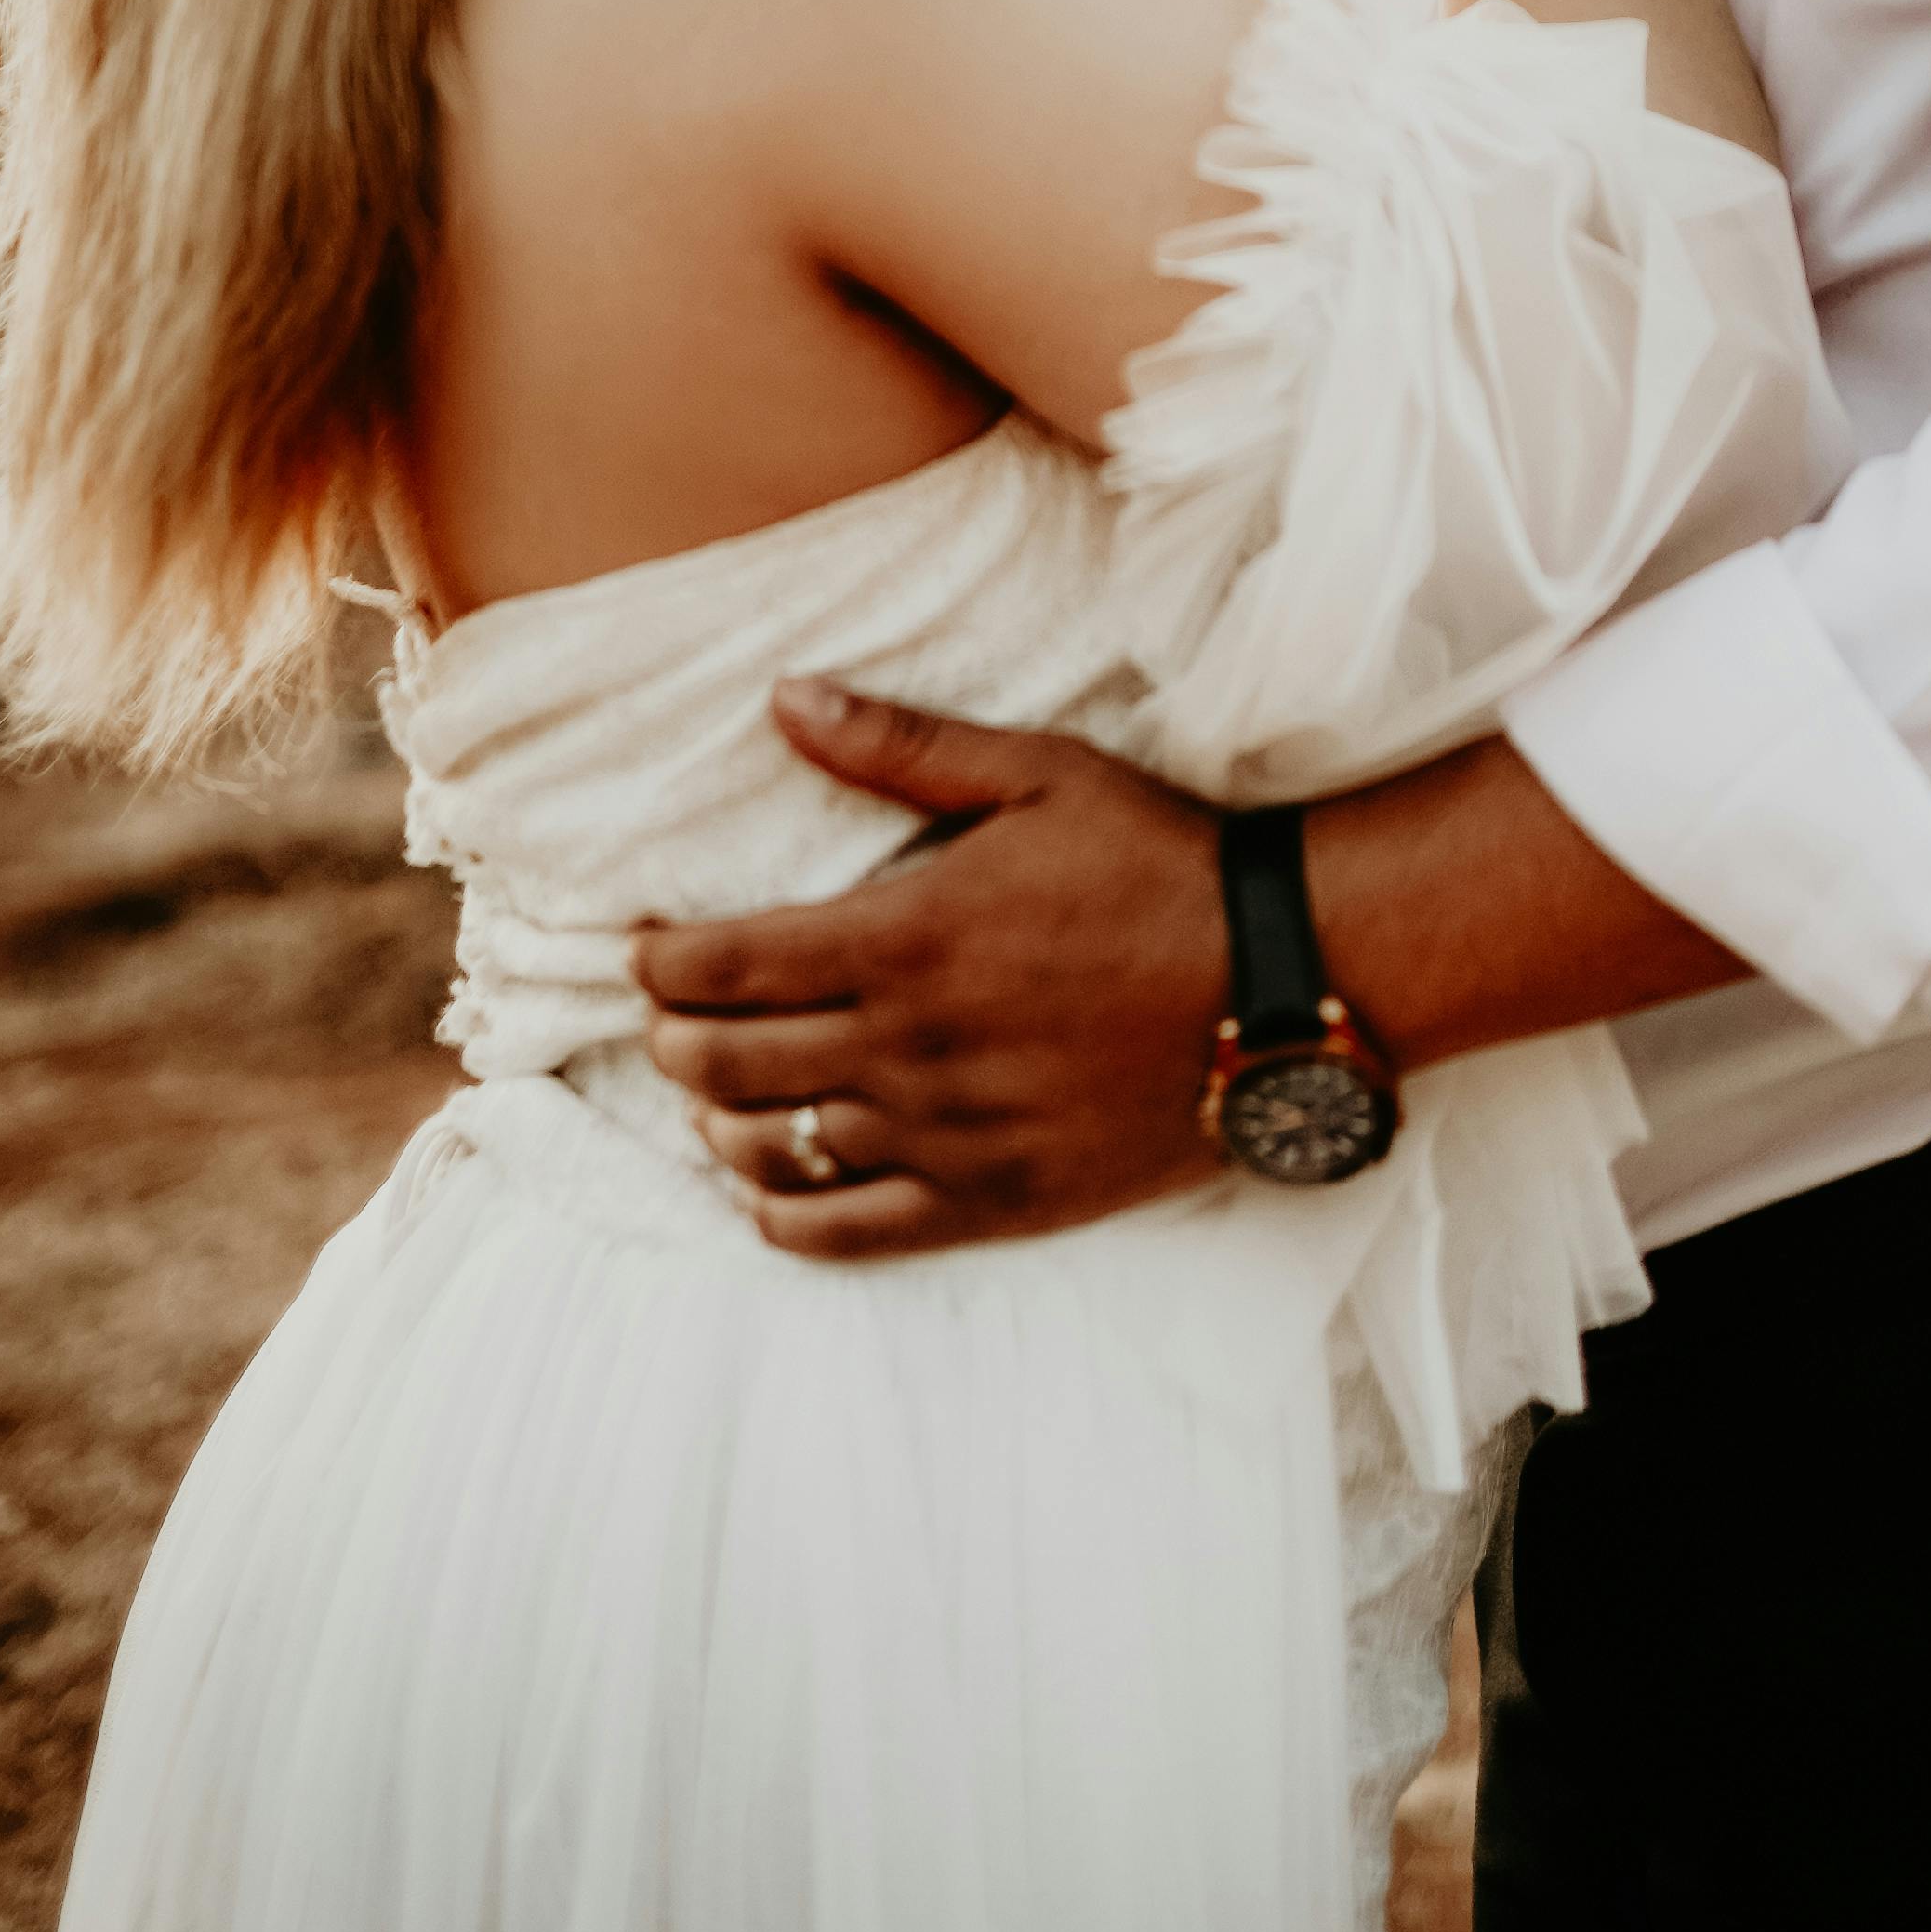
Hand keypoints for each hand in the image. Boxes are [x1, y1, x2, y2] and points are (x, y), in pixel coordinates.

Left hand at [632, 683, 1228, 1258]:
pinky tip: (769, 1186)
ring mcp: (946, 1135)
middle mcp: (909, 1047)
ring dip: (719, 1120)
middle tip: (673, 1017)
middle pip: (726, 1063)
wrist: (1284, 982)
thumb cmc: (1159, 863)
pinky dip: (783, 1213)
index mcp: (907, 938)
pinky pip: (845, 1232)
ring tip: (715, 1094)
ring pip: (772, 1150)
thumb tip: (783, 699)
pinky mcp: (990, 1201)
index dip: (661, 962)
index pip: (723, 966)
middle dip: (676, 1039)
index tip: (646, 950)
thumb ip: (900, 747)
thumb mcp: (1037, 775)